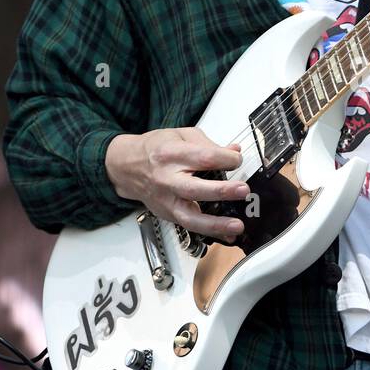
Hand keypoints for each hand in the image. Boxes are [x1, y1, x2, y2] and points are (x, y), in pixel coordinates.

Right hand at [104, 127, 249, 241]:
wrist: (127, 166)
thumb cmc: (156, 149)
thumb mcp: (181, 135)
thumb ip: (209, 144)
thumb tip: (234, 152)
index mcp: (171, 154)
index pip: (202, 157)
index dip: (225, 159)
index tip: (237, 161)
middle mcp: (166, 179)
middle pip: (194, 188)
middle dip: (221, 191)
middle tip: (243, 190)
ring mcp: (166, 200)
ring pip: (190, 216)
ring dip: (216, 223)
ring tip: (237, 225)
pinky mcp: (167, 214)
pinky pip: (189, 226)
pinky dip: (210, 231)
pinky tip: (227, 234)